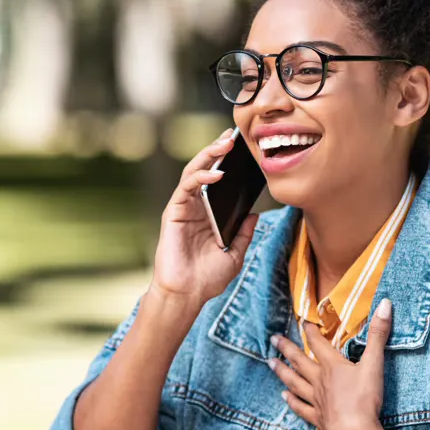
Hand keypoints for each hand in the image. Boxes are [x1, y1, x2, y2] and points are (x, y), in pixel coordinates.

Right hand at [149, 128, 259, 306]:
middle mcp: (196, 207)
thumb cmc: (207, 278)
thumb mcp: (235, 254)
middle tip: (233, 135)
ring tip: (225, 144)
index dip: (228, 163)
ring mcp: (184, 208)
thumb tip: (255, 214)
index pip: (218, 180)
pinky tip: (216, 173)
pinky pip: (186, 188)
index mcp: (209, 213)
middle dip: (218, 150)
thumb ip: (244, 233)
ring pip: (194, 172)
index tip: (244, 148)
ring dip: (209, 156)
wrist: (187, 295)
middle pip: (206, 170)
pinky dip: (200, 177)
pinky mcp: (174, 212)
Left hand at [270, 298, 393, 429]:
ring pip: (295, 382)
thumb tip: (385, 303)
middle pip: (300, 361)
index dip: (311, 332)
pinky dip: (292, 401)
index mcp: (333, 366)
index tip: (302, 322)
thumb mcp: (375, 364)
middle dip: (287, 348)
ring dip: (282, 372)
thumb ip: (379, 334)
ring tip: (270, 363)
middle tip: (273, 339)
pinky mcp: (318, 418)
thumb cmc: (365, 399)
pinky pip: (301, 407)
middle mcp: (320, 381)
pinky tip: (284, 396)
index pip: (319, 344)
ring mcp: (317, 400)